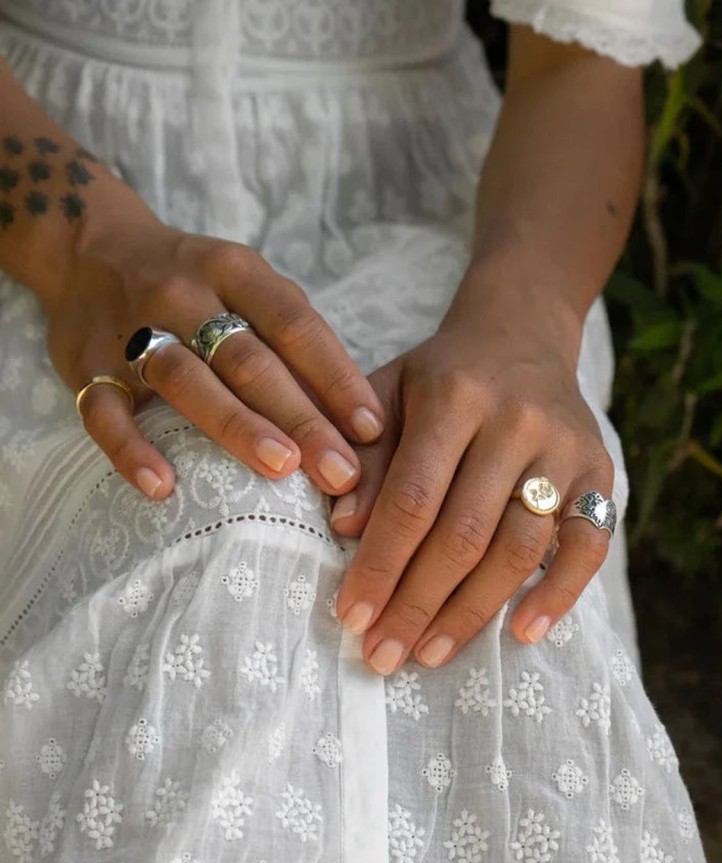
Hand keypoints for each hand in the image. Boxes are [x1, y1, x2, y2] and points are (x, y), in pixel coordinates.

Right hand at [49, 218, 384, 498]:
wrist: (92, 251)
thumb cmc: (198, 284)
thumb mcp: (248, 285)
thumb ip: (294, 338)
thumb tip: (353, 413)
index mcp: (235, 271)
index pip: (295, 324)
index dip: (336, 377)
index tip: (370, 428)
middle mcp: (185, 293)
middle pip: (249, 359)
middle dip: (301, 417)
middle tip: (339, 470)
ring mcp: (131, 329)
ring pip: (187, 380)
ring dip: (236, 426)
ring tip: (281, 469)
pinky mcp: (85, 366)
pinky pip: (104, 412)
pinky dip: (132, 449)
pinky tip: (162, 486)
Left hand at [331, 282, 614, 674]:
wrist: (521, 334)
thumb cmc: (443, 374)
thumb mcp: (391, 394)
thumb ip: (367, 455)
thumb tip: (346, 528)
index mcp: (455, 397)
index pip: (412, 498)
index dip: (380, 564)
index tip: (351, 615)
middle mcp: (516, 422)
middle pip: (464, 533)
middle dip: (417, 603)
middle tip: (383, 655)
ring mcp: (565, 449)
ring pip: (520, 548)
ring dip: (473, 611)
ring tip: (429, 654)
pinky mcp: (600, 470)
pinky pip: (589, 543)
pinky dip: (560, 593)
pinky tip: (524, 632)